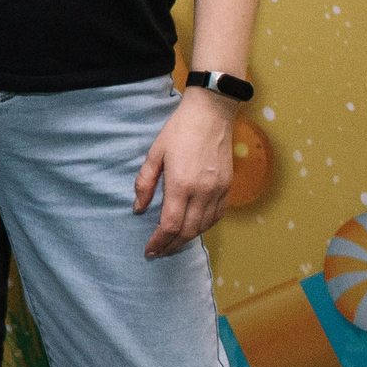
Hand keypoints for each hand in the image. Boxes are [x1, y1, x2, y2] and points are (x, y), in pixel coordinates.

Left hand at [135, 87, 237, 258]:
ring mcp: (218, 190)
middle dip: (171, 246)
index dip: (158, 242)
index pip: (170, 226)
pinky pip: (217, 215)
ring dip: (187, 239)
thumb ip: (145, 183)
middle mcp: (202, 192)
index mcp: (181, 185)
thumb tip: (138, 209)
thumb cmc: (179, 130)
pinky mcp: (228, 186)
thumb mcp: (155, 153)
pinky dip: (204, 226)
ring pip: (204, 226)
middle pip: (188, 232)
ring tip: (172, 244)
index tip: (149, 250)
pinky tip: (193, 228)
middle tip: (158, 252)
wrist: (211, 113)